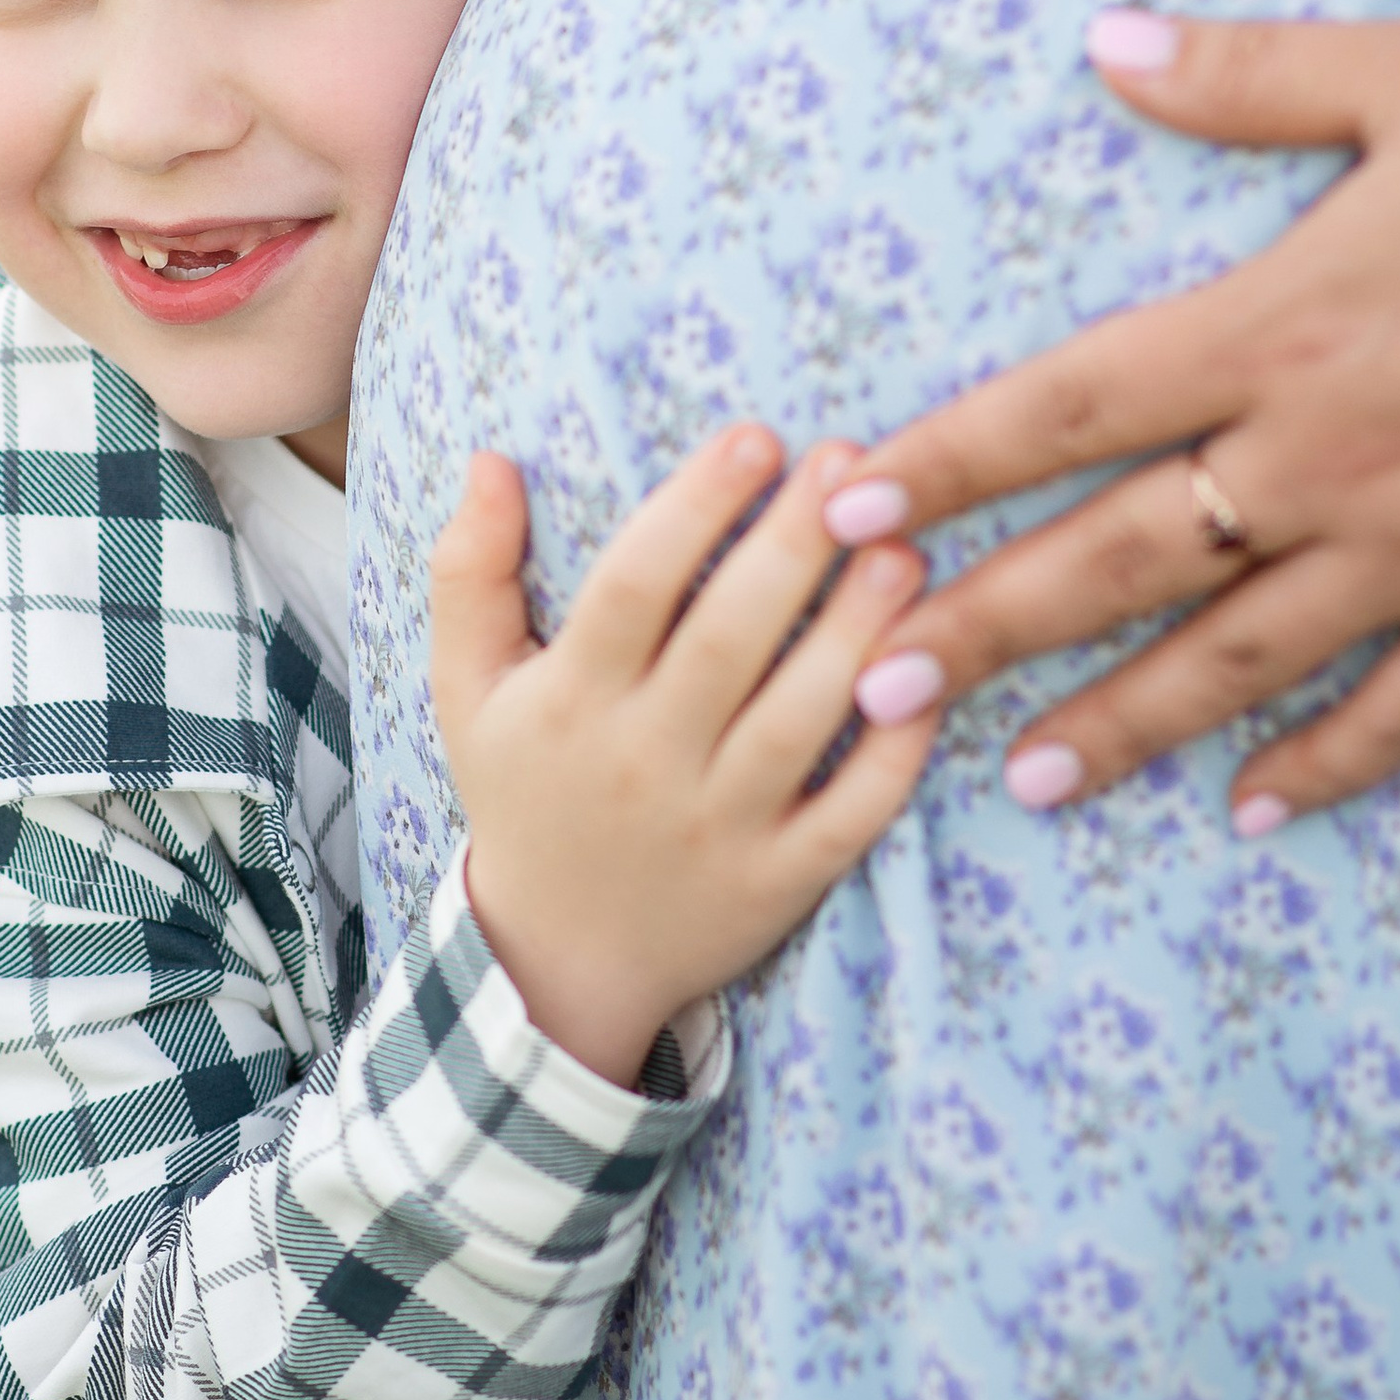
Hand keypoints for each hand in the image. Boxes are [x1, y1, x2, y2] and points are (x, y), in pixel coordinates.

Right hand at [433, 428, 937, 1082]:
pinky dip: (896, 752)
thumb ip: (470, 572)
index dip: (695, 505)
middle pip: (728, 639)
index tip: (755, 437)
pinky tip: (933, 677)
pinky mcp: (779, 883)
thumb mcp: (466, 688)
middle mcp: (643, 762)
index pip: (635, 585)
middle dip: (793, 543)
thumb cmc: (523, 792)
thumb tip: (490, 459)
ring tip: (906, 551)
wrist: (555, 961)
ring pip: (799, 720)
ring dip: (857, 632)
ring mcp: (717, 829)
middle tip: (852, 464)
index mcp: (571, 701)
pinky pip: (850, 813)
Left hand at [824, 11, 1399, 830]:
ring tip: (1021, 783)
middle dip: (984, 632)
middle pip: (1114, 560)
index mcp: (1280, 329)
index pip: (1068, 408)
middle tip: (874, 696)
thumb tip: (1105, 41)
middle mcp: (1322, 459)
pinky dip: (1324, 767)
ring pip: (1232, 659)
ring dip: (1120, 726)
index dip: (944, 465)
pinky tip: (1249, 812)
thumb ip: (1251, 76)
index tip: (842, 516)